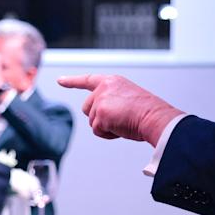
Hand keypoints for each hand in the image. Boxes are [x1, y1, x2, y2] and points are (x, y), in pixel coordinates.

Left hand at [58, 74, 182, 145]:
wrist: (155, 116)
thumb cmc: (146, 112)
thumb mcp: (126, 99)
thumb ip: (111, 102)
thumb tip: (98, 119)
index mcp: (112, 81)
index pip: (88, 80)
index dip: (72, 81)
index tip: (60, 81)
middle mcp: (104, 87)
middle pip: (87, 108)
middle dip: (98, 118)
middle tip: (119, 119)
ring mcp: (101, 99)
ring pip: (92, 121)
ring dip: (105, 127)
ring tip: (123, 122)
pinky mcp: (100, 113)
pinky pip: (97, 131)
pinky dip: (108, 134)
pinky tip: (120, 128)